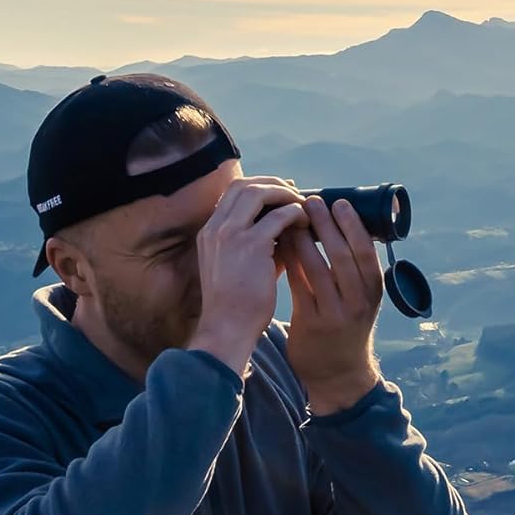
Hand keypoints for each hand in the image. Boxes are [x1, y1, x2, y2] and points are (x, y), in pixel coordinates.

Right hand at [187, 176, 307, 377]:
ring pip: (259, 192)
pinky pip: (279, 216)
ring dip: (284, 195)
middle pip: (244, 185)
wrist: (227, 330)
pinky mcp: (250, 246)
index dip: (259, 187)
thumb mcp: (243, 267)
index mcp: (209, 232)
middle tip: (295, 194)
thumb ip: (262, 244)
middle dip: (273, 184)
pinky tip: (306, 225)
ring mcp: (230, 234)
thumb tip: (289, 228)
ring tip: (303, 207)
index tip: (281, 195)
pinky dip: (295, 214)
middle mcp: (215, 228)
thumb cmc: (239, 305)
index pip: (232, 193)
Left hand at [277, 195, 384, 413]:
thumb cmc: (346, 324)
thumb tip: (338, 224)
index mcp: (374, 291)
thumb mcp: (360, 298)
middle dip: (327, 225)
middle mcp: (359, 301)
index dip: (353, 225)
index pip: (366, 251)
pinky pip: (299, 284)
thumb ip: (353, 269)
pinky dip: (290, 261)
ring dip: (303, 239)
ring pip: (318, 268)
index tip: (339, 202)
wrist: (337, 373)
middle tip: (312, 201)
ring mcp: (335, 313)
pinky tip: (280, 244)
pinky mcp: (312, 322)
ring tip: (291, 218)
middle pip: (343, 255)